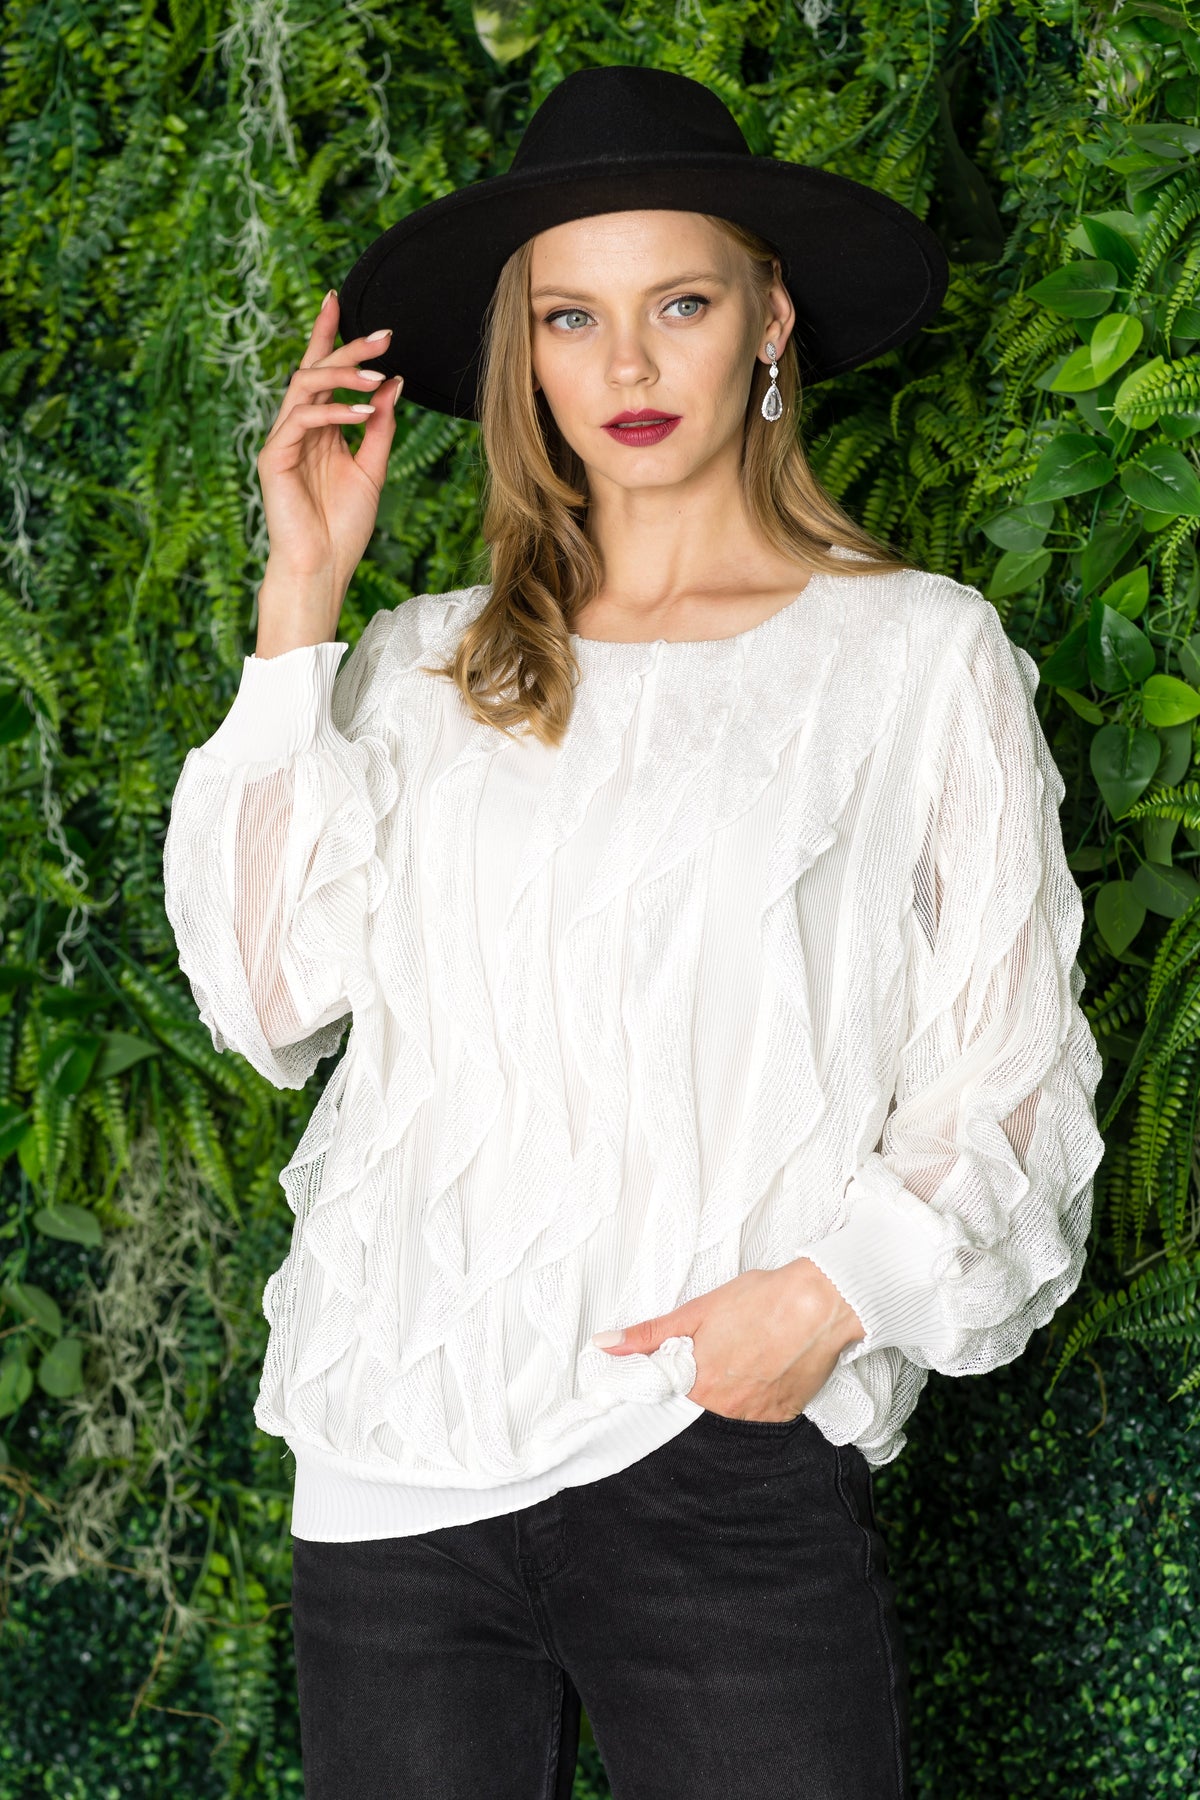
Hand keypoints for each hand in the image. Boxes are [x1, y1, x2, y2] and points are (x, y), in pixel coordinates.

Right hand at [256, 289, 403, 629]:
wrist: (322, 567)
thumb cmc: (343, 527)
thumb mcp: (372, 469)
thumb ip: (380, 426)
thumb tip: (393, 383)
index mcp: (318, 429)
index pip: (322, 372)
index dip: (329, 335)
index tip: (339, 299)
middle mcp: (297, 428)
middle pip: (315, 370)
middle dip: (347, 346)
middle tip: (385, 332)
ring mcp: (282, 441)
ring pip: (305, 387)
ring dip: (344, 375)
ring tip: (378, 373)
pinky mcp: (273, 457)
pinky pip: (302, 420)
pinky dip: (334, 412)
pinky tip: (363, 412)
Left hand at [592, 1259, 865, 1422]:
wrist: (820, 1304)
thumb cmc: (759, 1301)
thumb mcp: (696, 1312)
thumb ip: (649, 1334)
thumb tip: (605, 1345)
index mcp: (698, 1386)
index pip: (662, 1408)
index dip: (658, 1397)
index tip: (656, 1389)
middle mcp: (726, 1411)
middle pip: (695, 1416)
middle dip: (692, 1398)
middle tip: (704, 1370)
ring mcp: (757, 1418)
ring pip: (726, 1421)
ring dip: (722, 1403)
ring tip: (732, 1371)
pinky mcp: (784, 1417)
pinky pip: (757, 1422)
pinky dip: (750, 1404)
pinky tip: (755, 1379)